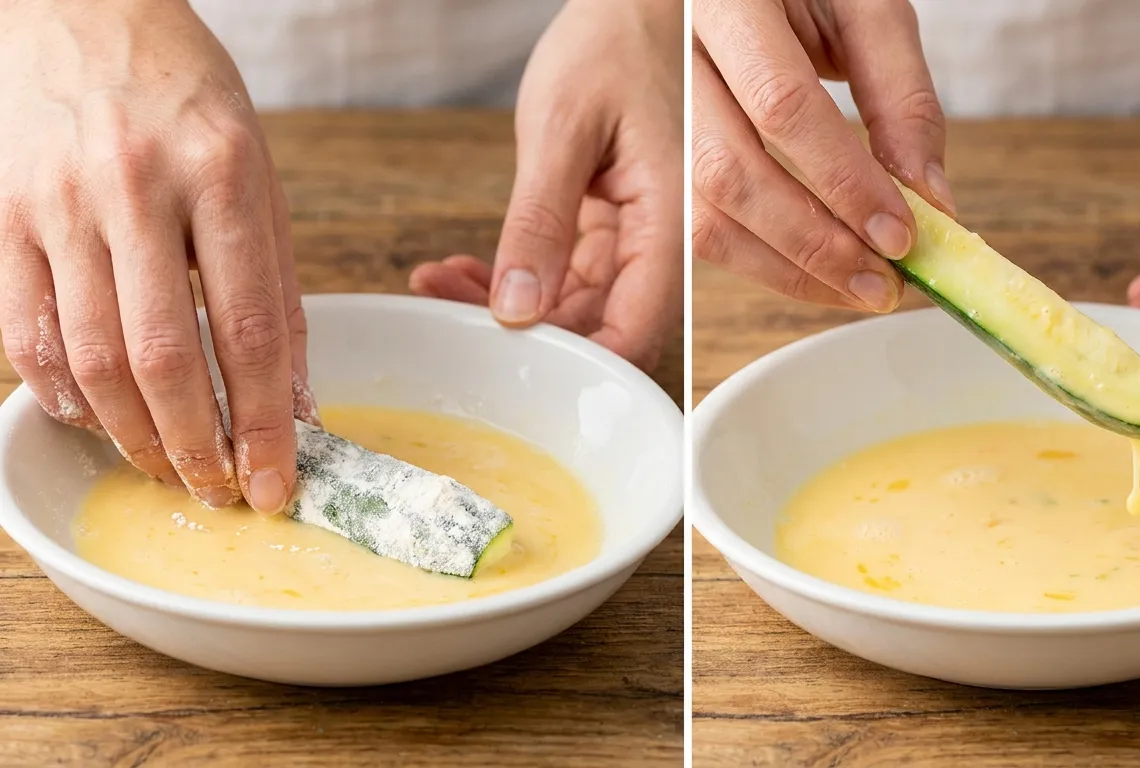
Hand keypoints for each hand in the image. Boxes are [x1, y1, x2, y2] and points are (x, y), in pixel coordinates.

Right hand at [0, 0, 311, 511]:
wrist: (78, 9)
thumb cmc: (184, 97)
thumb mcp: (258, 174)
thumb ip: (275, 283)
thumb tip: (295, 397)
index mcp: (221, 174)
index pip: (252, 330)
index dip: (267, 423)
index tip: (279, 481)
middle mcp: (135, 189)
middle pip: (165, 358)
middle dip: (198, 446)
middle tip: (223, 490)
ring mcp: (56, 203)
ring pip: (90, 359)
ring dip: (135, 435)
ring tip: (171, 466)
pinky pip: (24, 331)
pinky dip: (62, 393)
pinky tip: (97, 419)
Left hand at [410, 0, 682, 372]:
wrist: (632, 5)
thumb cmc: (613, 43)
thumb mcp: (563, 127)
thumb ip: (541, 220)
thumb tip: (518, 308)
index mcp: (671, 220)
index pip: (638, 328)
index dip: (586, 371)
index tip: (519, 378)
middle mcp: (660, 240)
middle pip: (602, 326)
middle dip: (526, 337)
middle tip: (450, 320)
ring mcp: (634, 235)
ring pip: (574, 306)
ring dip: (508, 307)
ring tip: (441, 286)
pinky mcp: (607, 225)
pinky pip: (561, 274)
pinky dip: (513, 277)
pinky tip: (465, 268)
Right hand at [690, 0, 953, 311]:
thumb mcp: (864, 5)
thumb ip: (900, 92)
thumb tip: (931, 200)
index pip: (781, 105)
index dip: (843, 181)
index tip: (899, 235)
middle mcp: (674, 55)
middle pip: (729, 173)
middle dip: (814, 244)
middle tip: (883, 283)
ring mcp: (655, 107)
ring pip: (702, 213)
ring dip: (785, 270)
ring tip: (857, 287)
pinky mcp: (660, 151)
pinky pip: (696, 222)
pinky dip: (761, 260)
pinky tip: (814, 269)